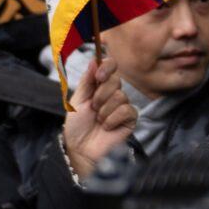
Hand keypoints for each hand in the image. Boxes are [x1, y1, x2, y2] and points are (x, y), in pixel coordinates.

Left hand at [62, 57, 136, 179]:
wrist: (81, 149)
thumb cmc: (77, 126)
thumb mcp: (77, 100)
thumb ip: (87, 80)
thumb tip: (94, 59)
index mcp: (100, 86)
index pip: (111, 66)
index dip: (107, 67)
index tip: (99, 76)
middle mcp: (114, 93)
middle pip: (116, 80)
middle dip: (100, 95)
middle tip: (93, 108)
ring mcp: (123, 105)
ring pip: (120, 96)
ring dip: (104, 110)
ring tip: (99, 120)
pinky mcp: (131, 118)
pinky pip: (126, 110)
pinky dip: (112, 119)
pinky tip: (107, 127)